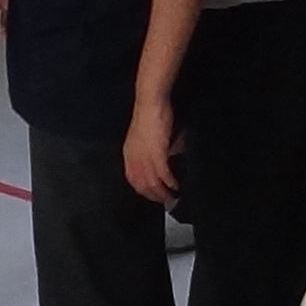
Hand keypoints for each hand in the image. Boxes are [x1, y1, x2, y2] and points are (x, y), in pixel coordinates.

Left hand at [122, 91, 179, 208]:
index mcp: (129, 154)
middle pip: (141, 184)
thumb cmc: (151, 116)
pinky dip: (169, 182)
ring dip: (162, 193)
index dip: (142, 190)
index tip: (152, 196)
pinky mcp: (156, 153)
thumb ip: (153, 151)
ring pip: (152, 182)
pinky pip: (162, 174)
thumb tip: (165, 159)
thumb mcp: (147, 137)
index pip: (133, 179)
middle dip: (153, 196)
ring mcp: (144, 157)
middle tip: (165, 202)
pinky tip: (175, 186)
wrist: (151, 104)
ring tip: (172, 198)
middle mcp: (134, 158)